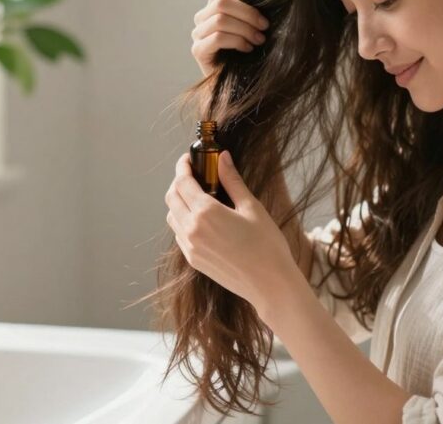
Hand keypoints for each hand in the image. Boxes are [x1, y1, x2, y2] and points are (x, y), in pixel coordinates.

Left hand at [164, 150, 295, 314]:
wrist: (270, 284)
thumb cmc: (267, 245)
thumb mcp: (251, 207)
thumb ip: (232, 180)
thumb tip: (222, 157)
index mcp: (205, 212)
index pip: (182, 181)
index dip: (183, 166)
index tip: (189, 159)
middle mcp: (192, 229)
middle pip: (171, 197)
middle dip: (179, 182)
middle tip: (194, 175)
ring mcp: (190, 246)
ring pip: (172, 216)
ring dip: (179, 202)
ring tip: (197, 197)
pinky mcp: (193, 260)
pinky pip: (179, 234)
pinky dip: (183, 221)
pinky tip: (201, 219)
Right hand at [191, 0, 270, 76]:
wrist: (237, 85)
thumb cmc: (250, 52)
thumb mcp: (253, 24)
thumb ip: (252, 8)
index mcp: (213, 7)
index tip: (260, 8)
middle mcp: (202, 19)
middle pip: (221, 2)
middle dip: (248, 13)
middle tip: (264, 27)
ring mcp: (198, 34)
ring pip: (220, 19)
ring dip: (245, 29)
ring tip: (259, 40)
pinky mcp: (198, 50)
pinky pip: (217, 38)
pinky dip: (237, 41)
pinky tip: (247, 49)